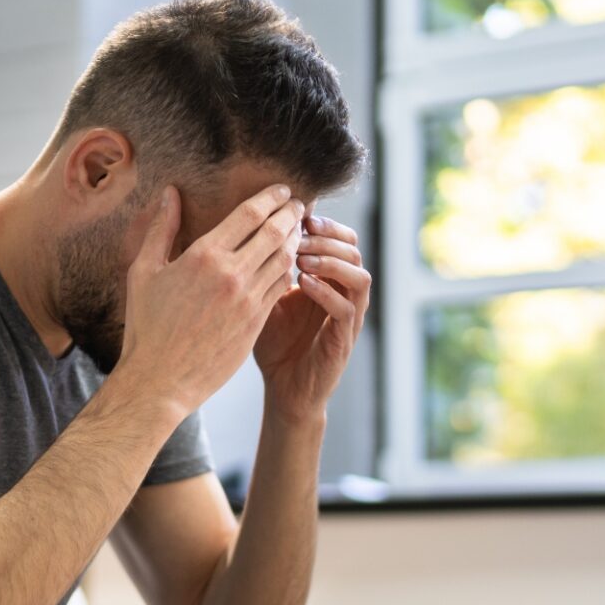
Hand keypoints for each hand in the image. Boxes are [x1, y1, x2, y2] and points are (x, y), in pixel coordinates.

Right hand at [113, 184, 303, 415]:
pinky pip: (281, 288)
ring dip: (296, 240)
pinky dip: (289, 270)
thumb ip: (161, 229)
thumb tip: (170, 193)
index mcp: (204, 256)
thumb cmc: (146, 327)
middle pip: (276, 232)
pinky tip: (289, 264)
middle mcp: (231, 275)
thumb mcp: (143, 272)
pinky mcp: (256, 323)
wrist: (160, 380)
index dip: (271, 197)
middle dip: (292, 213)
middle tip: (299, 204)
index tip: (282, 190)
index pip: (249, 214)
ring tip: (298, 230)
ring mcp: (248, 301)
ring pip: (285, 260)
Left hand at [253, 214, 369, 420]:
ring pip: (358, 276)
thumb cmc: (274, 343)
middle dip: (327, 237)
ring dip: (330, 262)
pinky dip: (325, 292)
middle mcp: (345, 294)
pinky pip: (345, 309)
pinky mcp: (343, 340)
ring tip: (300, 257)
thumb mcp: (266, 297)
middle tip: (299, 232)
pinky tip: (302, 283)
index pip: (340, 238)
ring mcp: (348, 317)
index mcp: (330, 279)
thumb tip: (246, 230)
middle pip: (354, 250)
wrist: (284, 389)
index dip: (324, 224)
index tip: (296, 215)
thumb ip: (266, 268)